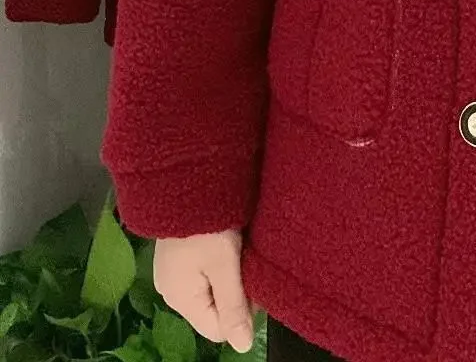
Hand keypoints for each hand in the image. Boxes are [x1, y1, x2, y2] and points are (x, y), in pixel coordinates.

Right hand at [154, 231, 253, 351]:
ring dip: (229, 274)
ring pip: (211, 288)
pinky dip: (218, 262)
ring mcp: (174, 272)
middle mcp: (172, 291)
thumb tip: (243, 347)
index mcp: (180, 300)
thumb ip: (233, 306)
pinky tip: (227, 243)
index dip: (242, 312)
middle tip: (248, 261)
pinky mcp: (179, 255)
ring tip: (238, 249)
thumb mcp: (225, 265)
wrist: (187, 181)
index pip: (217, 329)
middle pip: (214, 309)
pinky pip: (204, 271)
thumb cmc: (208, 224)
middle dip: (236, 291)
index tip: (254, 281)